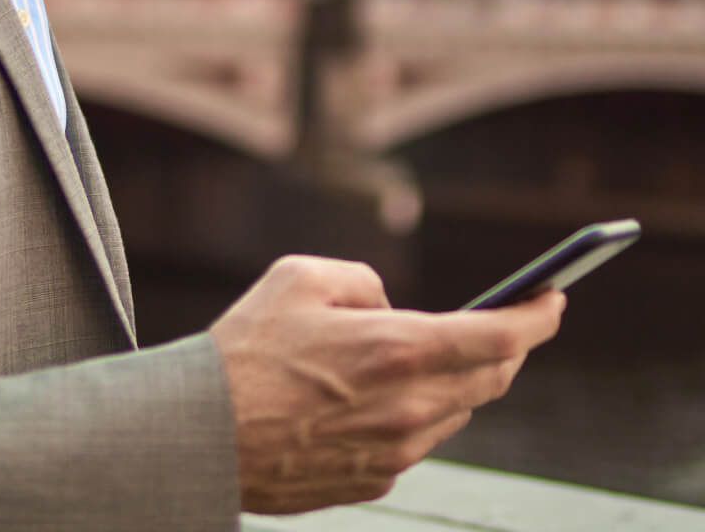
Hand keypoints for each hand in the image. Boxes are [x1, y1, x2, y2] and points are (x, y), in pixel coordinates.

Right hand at [209, 255, 563, 513]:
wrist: (205, 432)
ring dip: (456, 382)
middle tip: (505, 325)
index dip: (537, 317)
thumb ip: (362, 280)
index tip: (553, 301)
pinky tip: (372, 397)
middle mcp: (409, 406)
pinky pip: (415, 442)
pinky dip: (413, 413)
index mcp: (397, 348)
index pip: (499, 337)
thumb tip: (388, 305)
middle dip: (506, 348)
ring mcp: (396, 451)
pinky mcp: (375, 481)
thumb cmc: (246, 349)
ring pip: (455, 413)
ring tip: (425, 357)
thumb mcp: (298, 276)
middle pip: (489, 379)